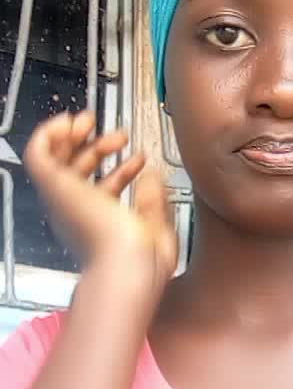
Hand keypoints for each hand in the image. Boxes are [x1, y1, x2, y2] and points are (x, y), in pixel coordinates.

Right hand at [24, 110, 178, 297]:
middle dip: (97, 147)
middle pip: (77, 173)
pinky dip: (49, 132)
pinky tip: (70, 122)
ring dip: (72, 135)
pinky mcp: (55, 187)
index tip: (137, 156)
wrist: (128, 267)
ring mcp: (65, 201)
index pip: (103, 192)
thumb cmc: (144, 263)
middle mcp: (79, 215)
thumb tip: (152, 174)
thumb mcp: (159, 227)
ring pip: (55, 161)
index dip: (121, 170)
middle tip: (119, 134)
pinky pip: (38, 154)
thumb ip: (155, 200)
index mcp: (102, 227)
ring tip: (91, 120)